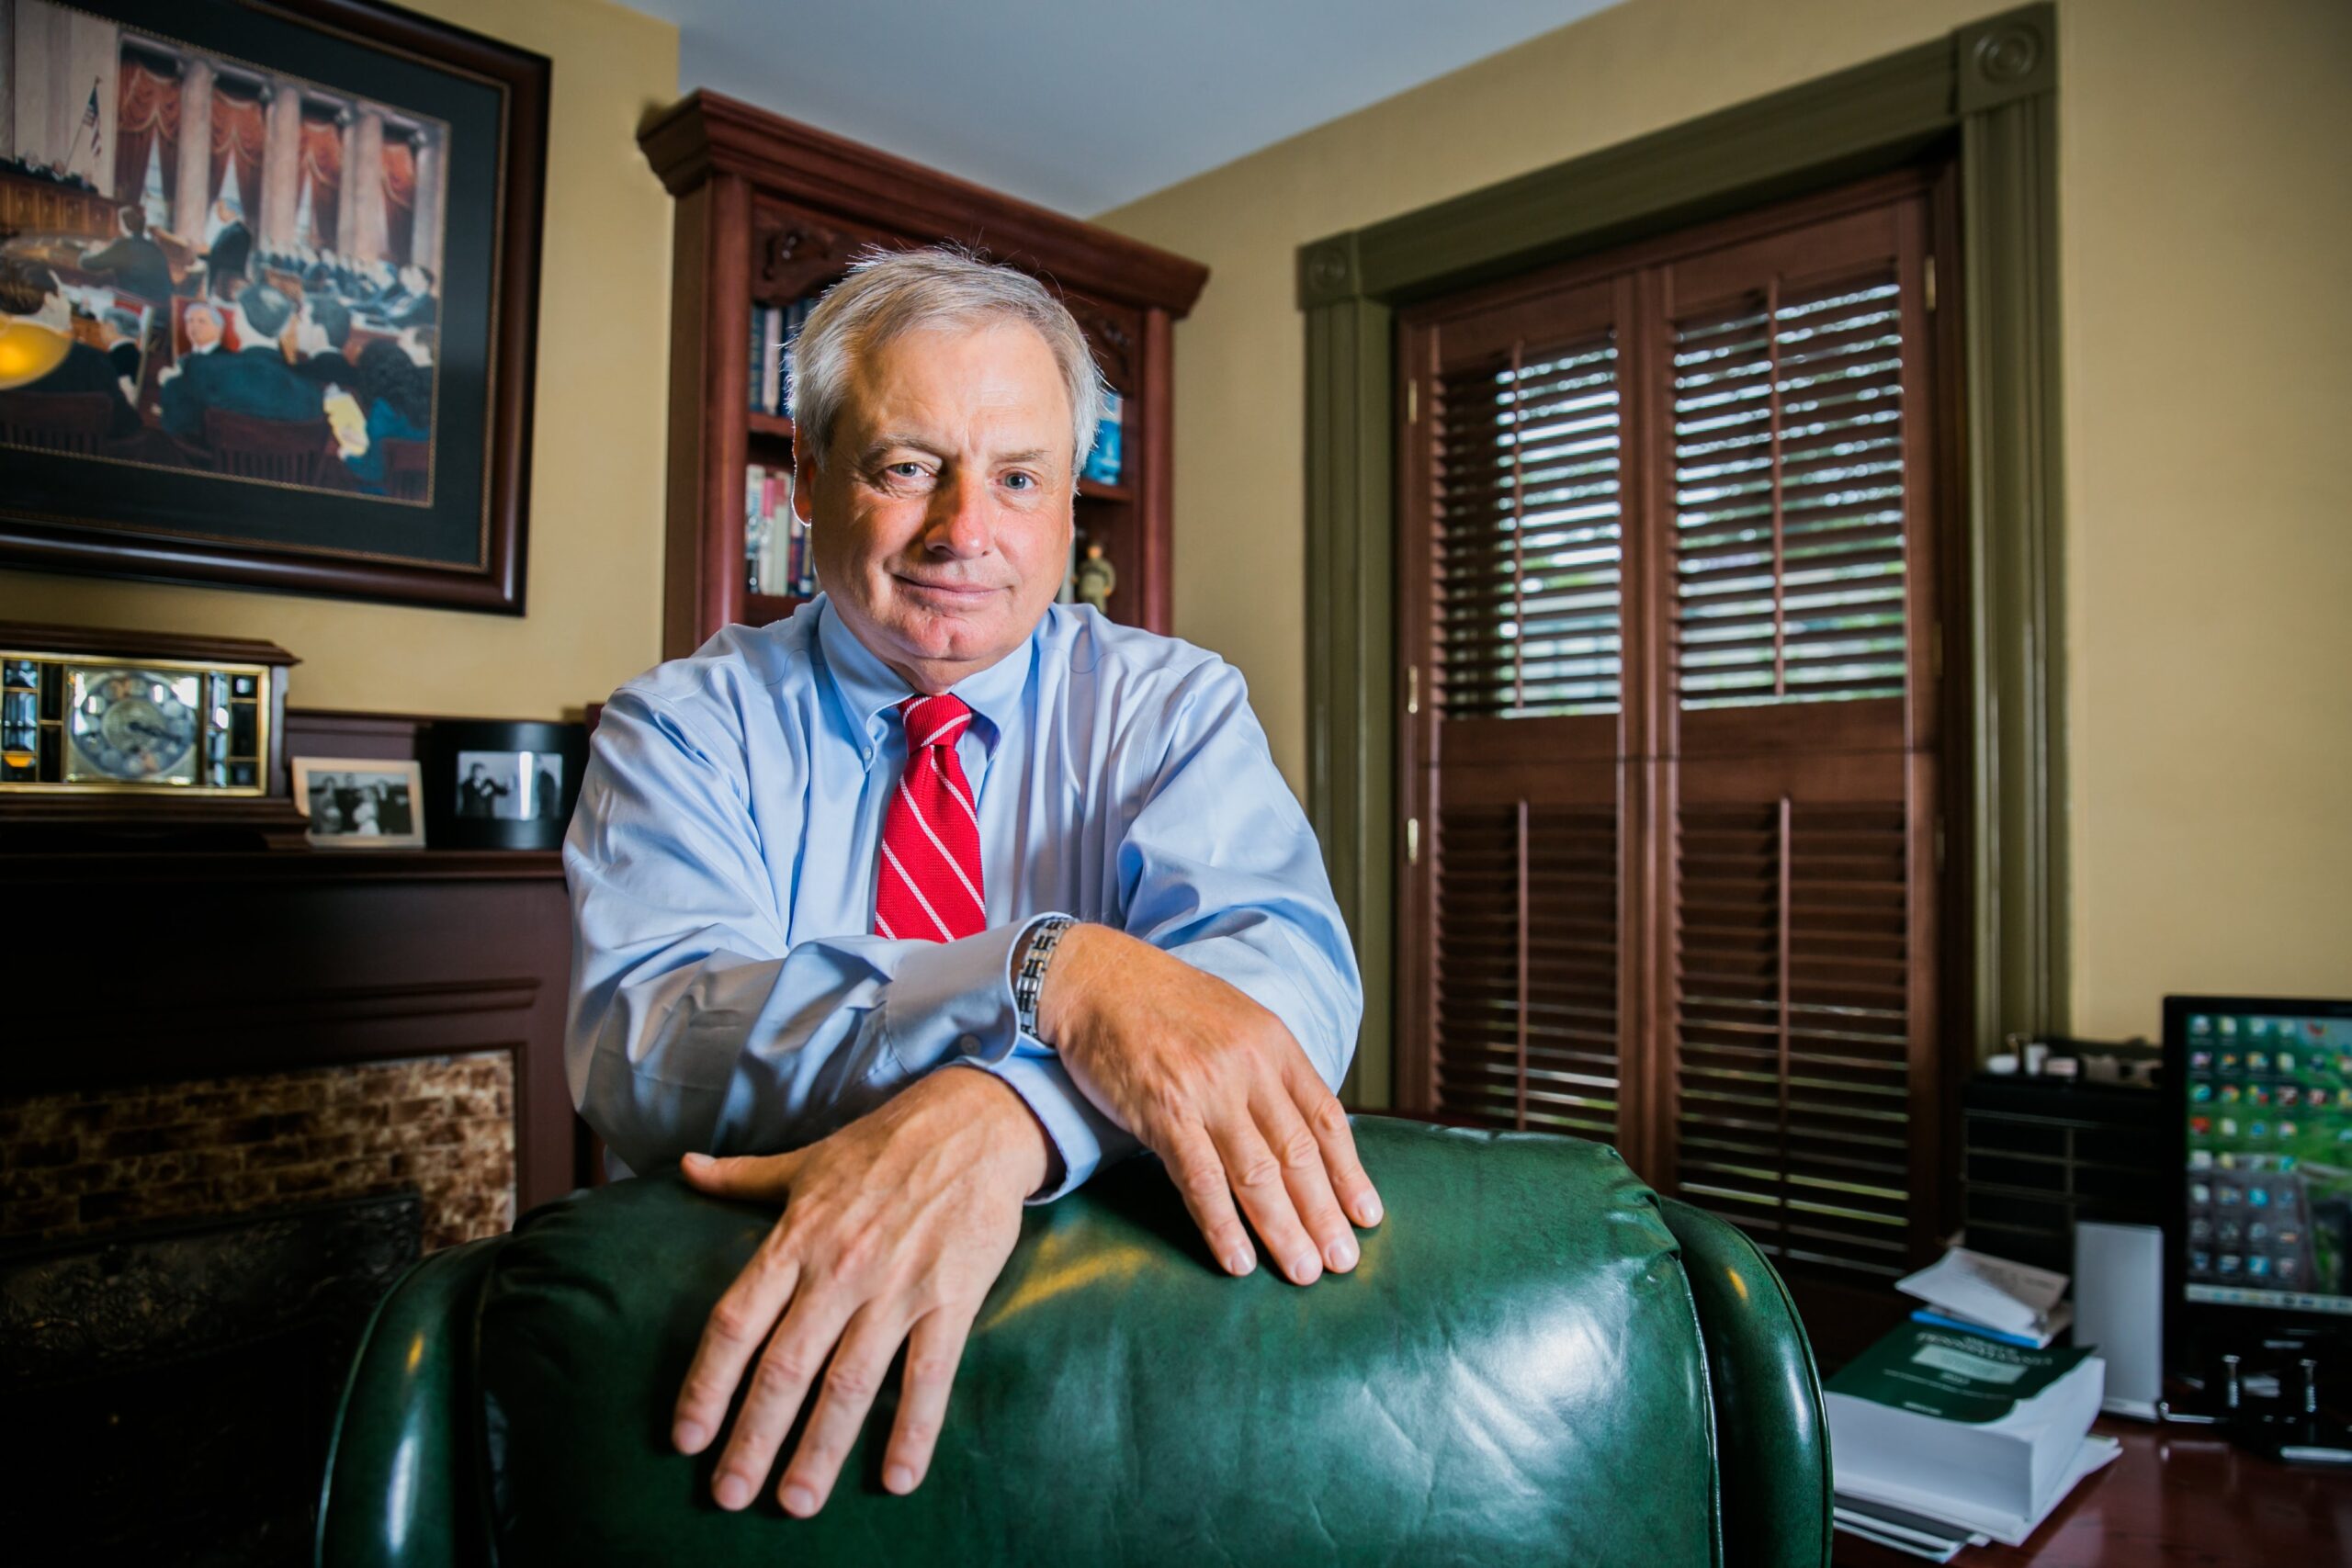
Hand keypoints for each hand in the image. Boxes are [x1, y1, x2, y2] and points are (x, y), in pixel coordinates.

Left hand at [671, 1067, 1046, 1515]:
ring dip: (820, 1449)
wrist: (974, 1122)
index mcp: (795, 1240)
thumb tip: (684, 1168)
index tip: (686, 1438)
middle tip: (729, 1495)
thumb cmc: (884, 1144)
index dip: (706, 1385)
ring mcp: (896, 1288)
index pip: (735, 1324)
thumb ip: (742, 1177)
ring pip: (849, 1383)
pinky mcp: (951, 1299)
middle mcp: (837, 1271)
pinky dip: (913, 1430)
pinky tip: (898, 1478)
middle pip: (784, 1368)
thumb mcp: (805, 1160)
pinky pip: (928, 1376)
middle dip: (752, 1439)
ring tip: (796, 1503)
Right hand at [1037, 924, 1381, 1286]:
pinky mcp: (1162, 1112)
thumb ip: (1267, 1070)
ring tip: (1303, 1271)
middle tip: (1342, 1262)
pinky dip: (1221, 1225)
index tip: (1367, 1216)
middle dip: (1325, 1213)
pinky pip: (1200, 1179)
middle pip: (1298, 1153)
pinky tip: (1238, 1259)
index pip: (1325, 1118)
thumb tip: (1299, 1128)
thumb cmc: (1163, 1004)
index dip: (1350, 1173)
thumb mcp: (1234, 1020)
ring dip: (1283, 1229)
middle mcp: (1248, 1067)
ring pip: (1257, 1173)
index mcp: (1273, 1043)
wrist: (1096, 979)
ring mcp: (1206, 1090)